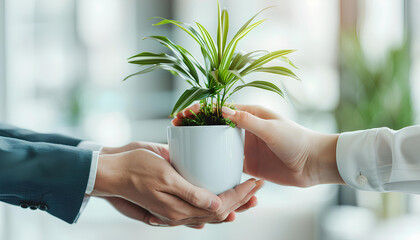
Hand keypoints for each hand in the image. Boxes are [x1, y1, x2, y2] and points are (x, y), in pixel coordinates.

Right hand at [91, 143, 261, 227]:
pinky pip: (198, 212)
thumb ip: (191, 194)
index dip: (241, 195)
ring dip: (232, 205)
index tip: (255, 182)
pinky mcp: (171, 205)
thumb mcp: (165, 177)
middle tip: (258, 187)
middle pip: (220, 211)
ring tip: (248, 198)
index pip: (221, 204)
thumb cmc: (137, 169)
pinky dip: (215, 208)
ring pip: (211, 213)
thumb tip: (218, 205)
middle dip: (242, 200)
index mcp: (181, 207)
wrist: (113, 174)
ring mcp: (175, 211)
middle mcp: (180, 213)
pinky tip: (222, 205)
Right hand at [173, 104, 343, 186]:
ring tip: (183, 144)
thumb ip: (247, 121)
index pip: (220, 110)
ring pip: (218, 143)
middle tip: (176, 127)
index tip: (184, 114)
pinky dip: (214, 162)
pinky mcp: (248, 164)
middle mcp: (245, 129)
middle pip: (215, 125)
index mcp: (250, 115)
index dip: (200, 110)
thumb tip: (222, 110)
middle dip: (195, 124)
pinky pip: (226, 162)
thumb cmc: (296, 140)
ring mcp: (245, 147)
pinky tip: (200, 164)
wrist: (313, 164)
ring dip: (202, 143)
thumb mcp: (271, 128)